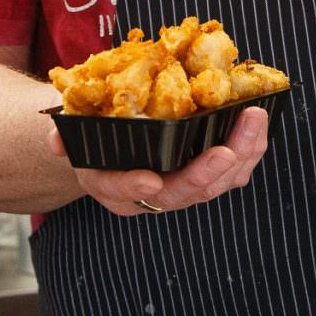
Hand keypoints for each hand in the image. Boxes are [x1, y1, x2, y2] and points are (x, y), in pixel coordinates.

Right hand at [45, 106, 269, 215]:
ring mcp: (182, 187)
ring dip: (239, 156)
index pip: (123, 191)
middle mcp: (150, 194)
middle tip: (227, 149)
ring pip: (215, 185)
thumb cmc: (94, 130)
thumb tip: (55, 140)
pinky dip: (249, 150)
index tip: (149, 180)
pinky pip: (232, 171)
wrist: (112, 140)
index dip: (133, 186)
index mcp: (113, 185)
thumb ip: (65, 134)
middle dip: (206, 173)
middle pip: (181, 194)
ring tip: (255, 121)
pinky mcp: (207, 174)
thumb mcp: (72, 130)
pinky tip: (259, 124)